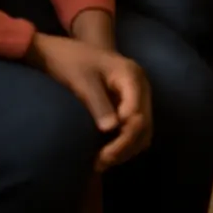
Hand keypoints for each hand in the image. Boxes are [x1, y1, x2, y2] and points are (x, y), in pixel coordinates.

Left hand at [26, 32, 151, 171]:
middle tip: (99, 163)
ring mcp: (136, 96)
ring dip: (126, 148)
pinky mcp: (129, 104)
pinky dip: (125, 144)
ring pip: (143, 130)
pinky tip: (106, 153)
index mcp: (130, 76)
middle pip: (144, 123)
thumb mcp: (82, 81)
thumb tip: (111, 129)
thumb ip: (98, 103)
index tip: (101, 154)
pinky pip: (136, 130)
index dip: (123, 136)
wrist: (68, 50)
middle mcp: (140, 86)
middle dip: (125, 146)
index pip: (137, 112)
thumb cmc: (73, 62)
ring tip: (101, 162)